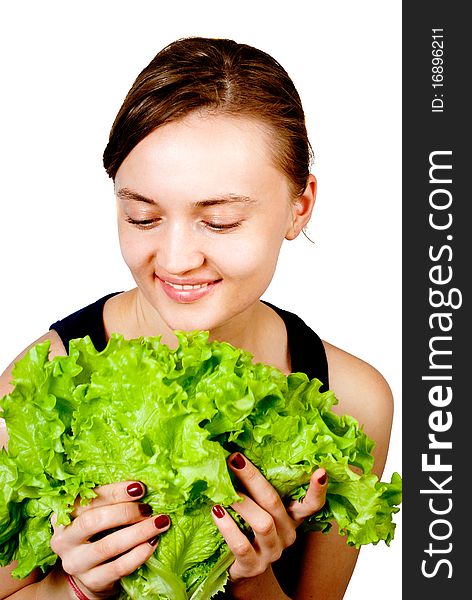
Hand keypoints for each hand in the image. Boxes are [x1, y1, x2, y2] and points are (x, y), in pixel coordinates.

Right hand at [50, 481, 170, 598]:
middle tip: (148, 508)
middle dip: (125, 512)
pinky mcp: (91, 581)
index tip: (139, 487)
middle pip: (93, 521)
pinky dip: (138, 554)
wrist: (90, 573)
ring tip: (159, 523)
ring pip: (107, 546)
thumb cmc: (98, 533)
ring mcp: (76, 563)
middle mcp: (64, 539)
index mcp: (64, 515)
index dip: (114, 492)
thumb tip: (142, 488)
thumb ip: (111, 502)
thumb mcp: (97, 515)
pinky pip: (118, 568)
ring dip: (138, 532)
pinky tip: (153, 543)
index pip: (87, 499)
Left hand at [211, 453, 326, 581]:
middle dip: (253, 478)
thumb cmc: (250, 531)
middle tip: (235, 459)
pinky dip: (228, 526)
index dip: (318, 490)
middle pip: (274, 503)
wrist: (242, 571)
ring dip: (241, 503)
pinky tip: (217, 511)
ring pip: (262, 524)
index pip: (312, 504)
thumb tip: (238, 454)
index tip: (321, 471)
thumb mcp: (260, 509)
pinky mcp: (253, 566)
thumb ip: (258, 489)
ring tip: (223, 490)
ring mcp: (272, 552)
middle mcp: (287, 534)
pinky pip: (241, 545)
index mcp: (292, 517)